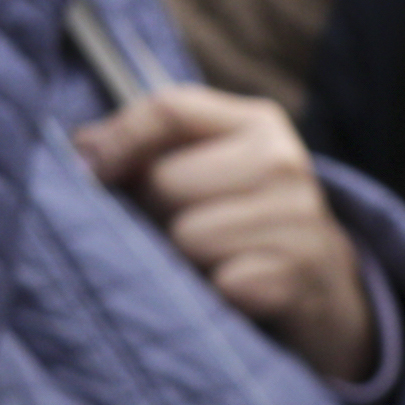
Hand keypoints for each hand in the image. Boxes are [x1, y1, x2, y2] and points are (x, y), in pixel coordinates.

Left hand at [72, 84, 377, 384]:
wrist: (325, 295)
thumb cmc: (241, 225)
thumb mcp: (207, 171)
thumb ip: (146, 148)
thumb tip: (78, 149)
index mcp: (256, 123)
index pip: (167, 109)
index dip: (117, 141)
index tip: (89, 172)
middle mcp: (284, 162)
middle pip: (164, 181)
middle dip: (154, 215)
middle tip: (179, 234)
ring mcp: (297, 219)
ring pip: (185, 236)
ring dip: (181, 261)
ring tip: (207, 264)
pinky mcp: (296, 275)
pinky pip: (216, 283)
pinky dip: (212, 295)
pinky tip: (230, 292)